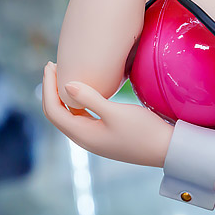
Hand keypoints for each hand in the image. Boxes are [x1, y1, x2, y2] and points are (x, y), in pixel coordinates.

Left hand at [42, 62, 171, 166]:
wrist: (167, 149)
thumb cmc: (143, 131)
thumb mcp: (116, 112)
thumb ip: (91, 98)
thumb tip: (67, 85)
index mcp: (83, 135)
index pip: (53, 110)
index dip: (47, 87)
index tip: (50, 65)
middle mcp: (85, 139)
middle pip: (57, 114)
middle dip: (51, 90)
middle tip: (54, 66)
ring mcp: (95, 139)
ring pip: (69, 116)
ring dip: (63, 96)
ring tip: (66, 75)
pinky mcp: (105, 136)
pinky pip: (82, 118)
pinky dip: (77, 103)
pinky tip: (84, 92)